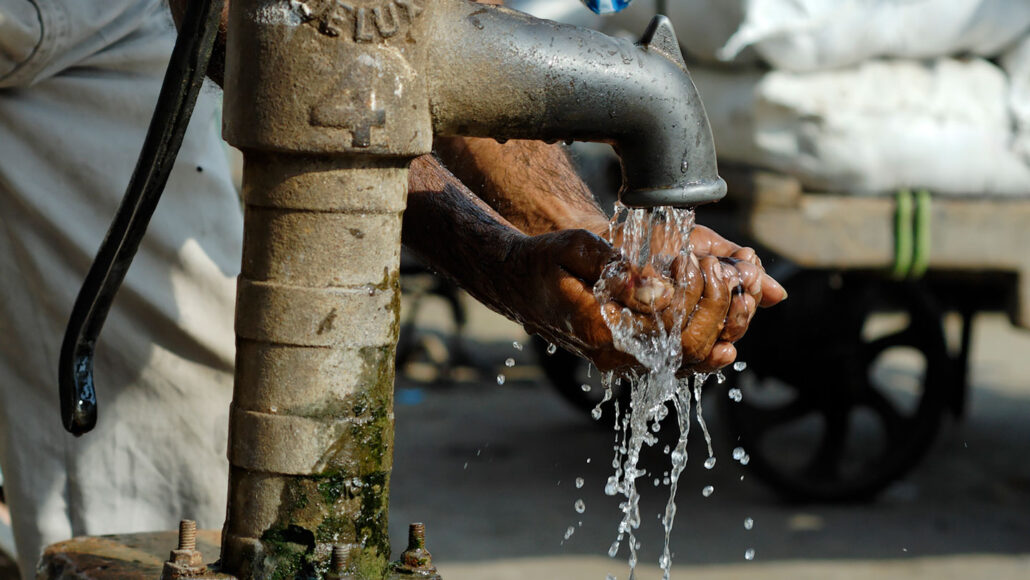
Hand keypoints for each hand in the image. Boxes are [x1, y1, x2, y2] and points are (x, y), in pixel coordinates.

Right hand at [488, 229, 759, 373]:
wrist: (519, 284)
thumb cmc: (544, 262)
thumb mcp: (574, 249)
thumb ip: (616, 268)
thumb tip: (659, 290)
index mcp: (601, 331)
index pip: (669, 328)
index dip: (697, 295)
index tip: (697, 258)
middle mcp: (616, 355)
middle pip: (690, 349)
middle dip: (717, 308)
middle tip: (719, 267)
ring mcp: (624, 360)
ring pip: (690, 360)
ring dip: (719, 325)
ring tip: (727, 283)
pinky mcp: (631, 355)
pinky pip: (678, 361)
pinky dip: (708, 343)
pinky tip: (727, 327)